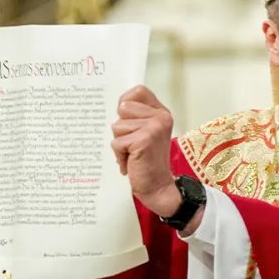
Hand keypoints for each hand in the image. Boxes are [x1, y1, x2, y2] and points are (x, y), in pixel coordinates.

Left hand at [110, 85, 180, 216]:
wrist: (158, 187)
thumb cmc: (147, 161)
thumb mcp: (146, 133)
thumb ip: (136, 117)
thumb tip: (119, 105)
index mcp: (161, 113)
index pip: (138, 91)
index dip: (126, 103)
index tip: (128, 120)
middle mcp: (161, 117)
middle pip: (123, 108)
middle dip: (121, 128)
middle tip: (133, 143)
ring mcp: (154, 127)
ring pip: (117, 126)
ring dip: (120, 144)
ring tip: (133, 154)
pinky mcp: (144, 140)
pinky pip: (117, 142)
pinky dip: (120, 155)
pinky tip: (131, 162)